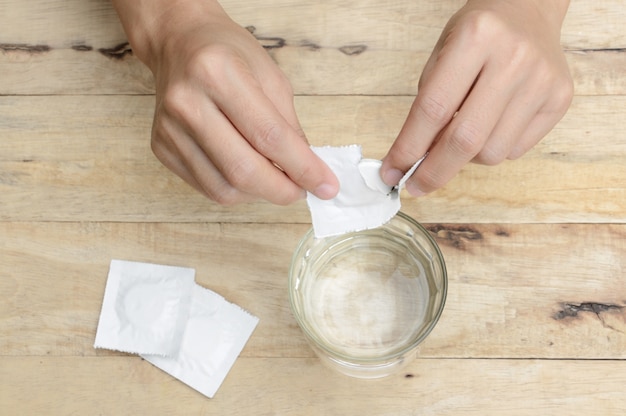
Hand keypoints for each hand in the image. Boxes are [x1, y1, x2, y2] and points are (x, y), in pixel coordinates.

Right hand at [112, 0, 338, 204]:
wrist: (178, 43)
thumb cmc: (229, 54)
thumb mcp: (271, 77)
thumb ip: (289, 127)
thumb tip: (307, 172)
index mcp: (217, 73)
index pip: (269, 136)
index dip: (303, 168)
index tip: (326, 186)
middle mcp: (187, 102)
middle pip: (243, 170)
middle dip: (282, 191)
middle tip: (302, 192)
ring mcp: (169, 129)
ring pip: (224, 188)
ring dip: (260, 194)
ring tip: (276, 181)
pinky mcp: (161, 148)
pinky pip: (206, 187)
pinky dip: (237, 190)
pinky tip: (249, 174)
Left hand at [381, 0, 573, 195]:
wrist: (528, 10)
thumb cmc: (477, 34)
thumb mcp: (441, 54)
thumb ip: (429, 104)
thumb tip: (416, 161)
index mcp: (475, 37)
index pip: (433, 109)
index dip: (408, 148)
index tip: (392, 172)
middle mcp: (513, 58)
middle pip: (465, 139)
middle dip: (434, 171)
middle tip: (415, 186)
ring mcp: (541, 80)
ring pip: (492, 152)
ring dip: (466, 157)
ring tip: (462, 133)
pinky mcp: (560, 99)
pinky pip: (515, 150)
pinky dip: (493, 148)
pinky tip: (491, 124)